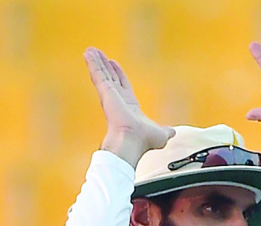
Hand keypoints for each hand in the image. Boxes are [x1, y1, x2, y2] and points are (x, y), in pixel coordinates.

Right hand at [84, 48, 172, 166]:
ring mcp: (110, 95)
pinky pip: (98, 74)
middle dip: (105, 65)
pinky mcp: (105, 91)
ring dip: (96, 61)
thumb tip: (173, 132)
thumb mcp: (161, 134)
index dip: (119, 74)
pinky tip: (87, 53)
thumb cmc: (144, 140)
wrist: (133, 141)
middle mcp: (118, 100)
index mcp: (130, 107)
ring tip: (90, 50)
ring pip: (102, 74)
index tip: (113, 64)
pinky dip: (92, 63)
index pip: (123, 86)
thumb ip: (166, 130)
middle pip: (110, 77)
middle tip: (98, 54)